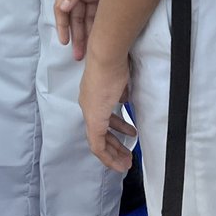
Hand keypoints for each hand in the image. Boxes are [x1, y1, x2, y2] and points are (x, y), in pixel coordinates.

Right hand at [55, 0, 109, 59]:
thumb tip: (64, 7)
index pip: (62, 9)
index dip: (63, 26)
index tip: (65, 42)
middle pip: (76, 18)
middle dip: (76, 36)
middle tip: (78, 55)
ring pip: (89, 18)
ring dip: (88, 34)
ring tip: (90, 51)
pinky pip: (102, 13)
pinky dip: (100, 25)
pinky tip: (102, 37)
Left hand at [79, 53, 135, 170]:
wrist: (107, 56)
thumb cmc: (114, 63)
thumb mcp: (120, 81)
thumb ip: (120, 93)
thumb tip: (123, 99)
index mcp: (92, 98)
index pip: (100, 122)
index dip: (113, 133)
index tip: (126, 138)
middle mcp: (88, 106)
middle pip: (99, 134)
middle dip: (115, 147)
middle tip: (127, 156)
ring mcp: (90, 113)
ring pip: (98, 142)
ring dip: (113, 153)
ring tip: (127, 159)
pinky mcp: (94, 118)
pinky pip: (97, 144)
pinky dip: (108, 155)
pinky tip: (119, 157)